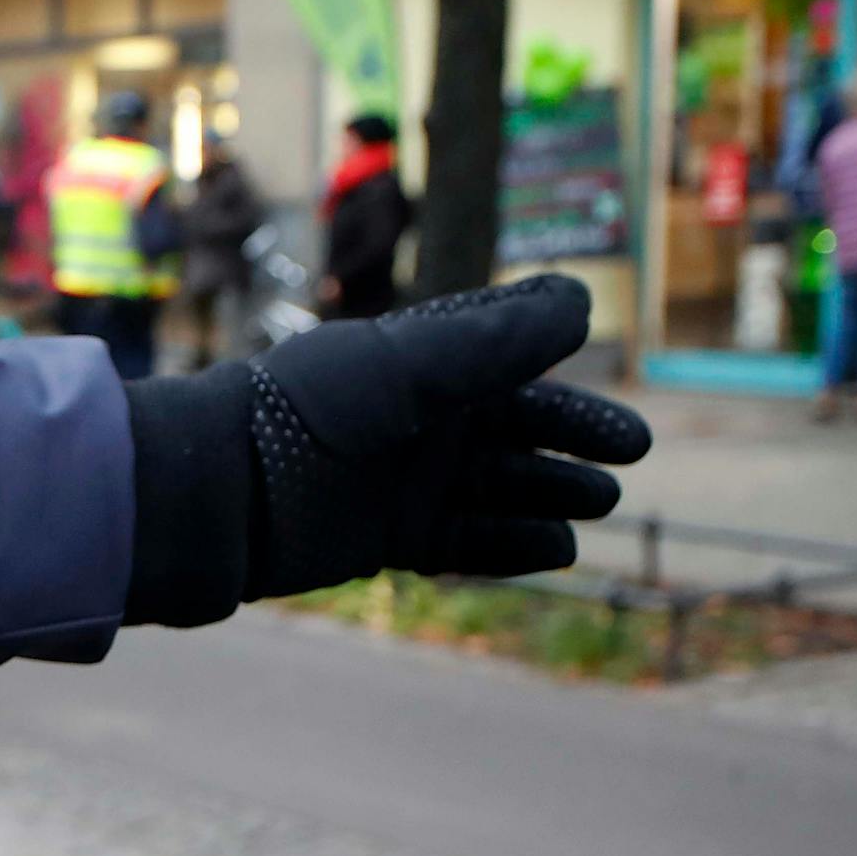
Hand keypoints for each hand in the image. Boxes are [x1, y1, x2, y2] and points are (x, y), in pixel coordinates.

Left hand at [247, 275, 649, 593]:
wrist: (226, 493)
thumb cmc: (310, 411)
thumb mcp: (410, 366)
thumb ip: (495, 341)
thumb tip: (580, 305)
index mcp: (422, 365)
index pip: (514, 370)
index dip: (572, 395)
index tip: (631, 426)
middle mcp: (417, 420)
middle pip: (515, 431)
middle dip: (570, 444)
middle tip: (627, 460)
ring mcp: (402, 481)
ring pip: (495, 489)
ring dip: (548, 494)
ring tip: (598, 504)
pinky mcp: (385, 537)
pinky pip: (460, 542)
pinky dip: (506, 546)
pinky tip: (556, 550)